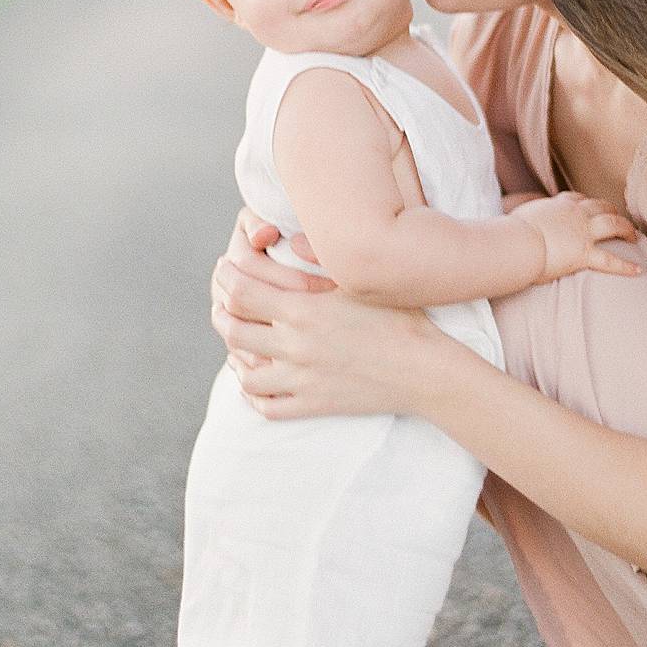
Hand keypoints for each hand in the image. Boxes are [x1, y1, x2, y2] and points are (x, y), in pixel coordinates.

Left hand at [210, 215, 440, 419]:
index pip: (242, 290)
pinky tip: (252, 379)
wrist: (425, 370)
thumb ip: (320, 257)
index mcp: (303, 310)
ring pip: (244, 371)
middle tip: (222, 301)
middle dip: (222, 311)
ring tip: (235, 340)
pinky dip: (251, 393)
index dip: (227, 275)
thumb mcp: (358, 281)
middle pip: (234, 329)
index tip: (226, 266)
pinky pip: (266, 405)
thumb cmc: (399, 317)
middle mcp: (295, 346)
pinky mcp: (313, 404)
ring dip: (233, 353)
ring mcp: (301, 379)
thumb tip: (286, 241)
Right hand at [512, 191, 640, 286]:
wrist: (517, 242)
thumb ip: (527, 217)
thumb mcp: (520, 216)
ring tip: (635, 237)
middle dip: (613, 211)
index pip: (579, 199)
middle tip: (621, 220)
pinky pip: (611, 260)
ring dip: (627, 229)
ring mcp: (582, 232)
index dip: (589, 203)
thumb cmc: (512, 232)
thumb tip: (517, 223)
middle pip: (602, 206)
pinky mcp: (584, 253)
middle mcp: (575, 214)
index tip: (592, 207)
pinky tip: (639, 269)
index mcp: (559, 205)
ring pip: (614, 224)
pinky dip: (626, 265)